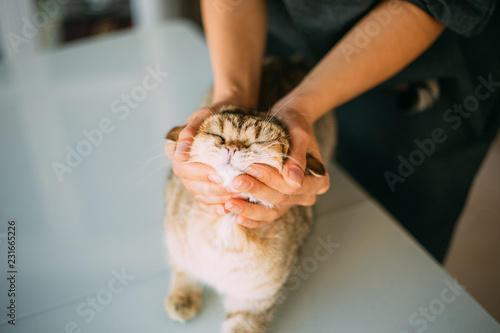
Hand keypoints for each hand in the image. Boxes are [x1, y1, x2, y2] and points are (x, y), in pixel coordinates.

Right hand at [165, 101, 241, 215]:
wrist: (231, 116)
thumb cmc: (216, 114)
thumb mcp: (203, 115)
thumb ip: (190, 131)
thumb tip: (179, 154)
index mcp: (176, 150)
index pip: (183, 167)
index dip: (199, 173)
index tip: (217, 174)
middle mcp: (181, 166)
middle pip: (192, 185)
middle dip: (213, 189)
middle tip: (233, 188)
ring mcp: (192, 179)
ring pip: (200, 195)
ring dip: (218, 199)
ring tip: (236, 196)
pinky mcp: (204, 187)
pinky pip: (205, 202)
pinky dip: (215, 207)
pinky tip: (227, 208)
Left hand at [224, 106, 329, 227]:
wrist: (286, 121)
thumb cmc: (293, 123)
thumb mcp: (298, 133)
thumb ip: (297, 157)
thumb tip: (294, 181)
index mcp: (318, 180)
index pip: (293, 187)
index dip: (271, 180)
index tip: (251, 168)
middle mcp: (307, 194)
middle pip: (281, 200)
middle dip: (256, 191)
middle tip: (234, 182)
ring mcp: (292, 201)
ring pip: (272, 212)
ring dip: (250, 209)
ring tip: (230, 203)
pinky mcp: (277, 202)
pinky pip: (266, 216)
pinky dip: (251, 218)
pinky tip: (237, 216)